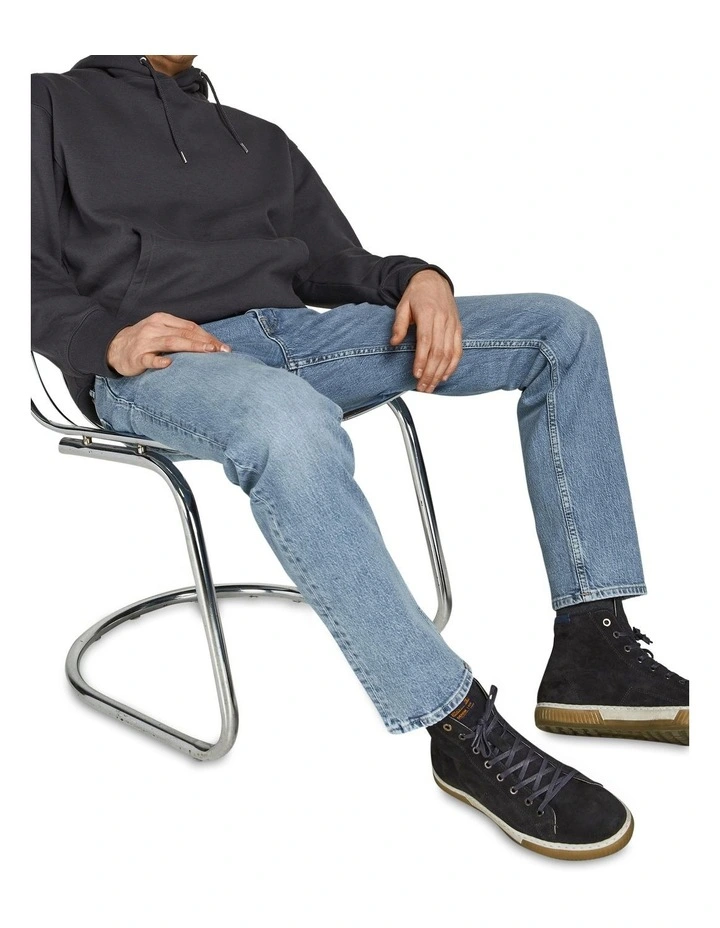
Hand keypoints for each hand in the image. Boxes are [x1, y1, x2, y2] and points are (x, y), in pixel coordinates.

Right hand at [106, 312, 231, 375]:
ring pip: (171, 343)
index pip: (190, 327)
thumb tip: (209, 342)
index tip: (223, 346)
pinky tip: (169, 364)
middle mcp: (155, 328)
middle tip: (222, 350)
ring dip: (191, 347)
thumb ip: (181, 334)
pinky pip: (149, 359)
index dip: (208, 336)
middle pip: (184, 334)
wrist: (115, 347)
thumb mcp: (161, 330)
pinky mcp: (137, 357)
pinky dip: (159, 361)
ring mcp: (145, 342)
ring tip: (208, 351)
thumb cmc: (144, 340)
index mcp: (162, 320)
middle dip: (205, 342)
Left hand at [389, 270, 462, 391]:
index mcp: (428, 314)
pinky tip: (445, 376)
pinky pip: (458, 349)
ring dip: (441, 372)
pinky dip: (453, 365)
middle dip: (431, 372)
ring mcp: (453, 324)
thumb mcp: (402, 306)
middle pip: (439, 351)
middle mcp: (443, 320)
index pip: (426, 341)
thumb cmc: (416, 294)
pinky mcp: (458, 328)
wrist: (433, 280)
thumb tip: (393, 343)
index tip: (416, 374)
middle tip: (422, 387)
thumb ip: (398, 325)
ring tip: (432, 386)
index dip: (422, 359)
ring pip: (449, 353)